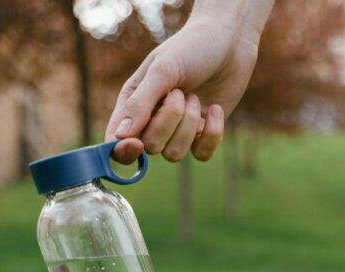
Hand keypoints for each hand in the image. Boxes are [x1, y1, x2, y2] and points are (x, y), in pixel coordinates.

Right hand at [105, 0, 274, 163]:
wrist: (228, 44)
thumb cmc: (189, 50)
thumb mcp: (162, 71)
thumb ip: (139, 103)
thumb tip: (120, 136)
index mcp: (131, 104)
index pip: (116, 142)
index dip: (122, 151)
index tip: (135, 144)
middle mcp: (152, 121)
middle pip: (150, 148)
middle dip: (168, 121)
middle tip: (179, 92)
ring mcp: (178, 131)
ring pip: (174, 154)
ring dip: (189, 124)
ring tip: (194, 95)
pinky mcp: (203, 135)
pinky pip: (202, 154)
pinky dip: (211, 133)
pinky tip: (216, 108)